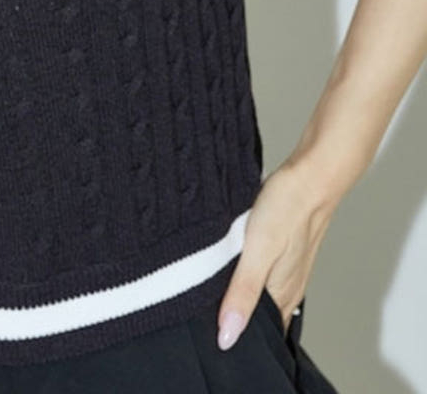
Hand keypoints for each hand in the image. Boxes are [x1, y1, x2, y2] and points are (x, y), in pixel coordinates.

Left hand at [216, 160, 338, 350]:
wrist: (311, 175)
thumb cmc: (288, 210)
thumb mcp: (258, 253)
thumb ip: (242, 293)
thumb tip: (228, 336)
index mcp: (281, 296)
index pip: (259, 333)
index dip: (233, 335)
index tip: (206, 331)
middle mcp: (286, 288)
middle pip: (257, 314)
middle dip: (231, 313)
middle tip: (199, 305)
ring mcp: (286, 268)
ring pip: (257, 290)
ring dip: (236, 290)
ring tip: (208, 284)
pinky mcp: (281, 249)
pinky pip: (259, 269)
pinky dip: (243, 268)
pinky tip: (229, 258)